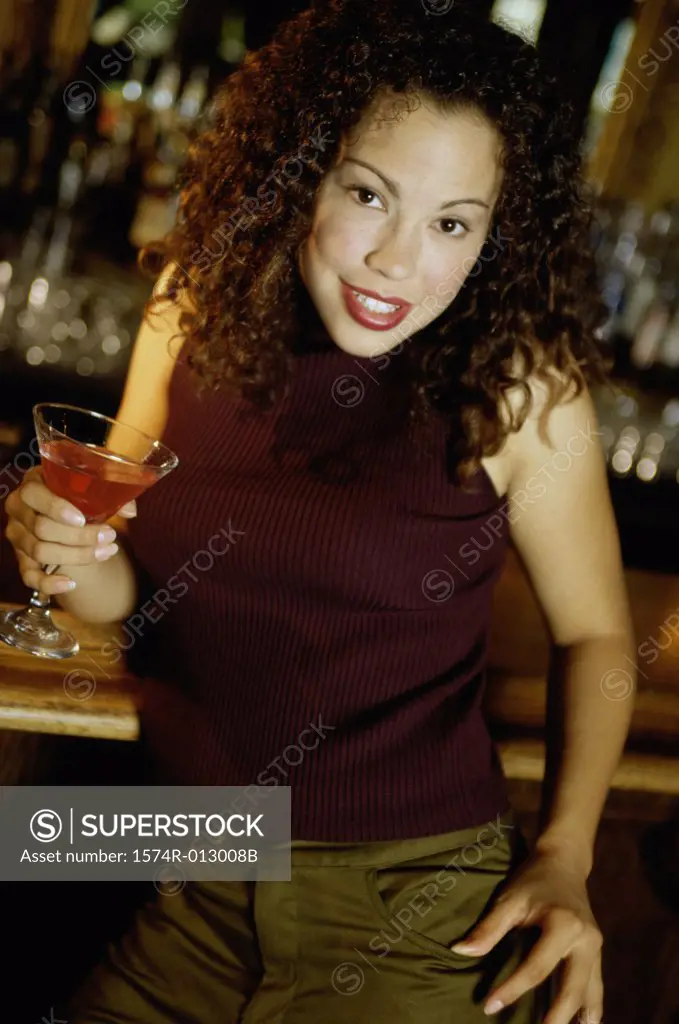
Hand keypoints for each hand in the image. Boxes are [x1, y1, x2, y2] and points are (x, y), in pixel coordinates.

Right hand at [4, 466, 136, 595]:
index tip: (82, 519)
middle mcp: (18, 509)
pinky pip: (29, 577)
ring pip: (40, 551)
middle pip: (41, 527)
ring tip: (107, 551)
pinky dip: (49, 583)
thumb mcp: (90, 492)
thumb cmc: (78, 499)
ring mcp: (17, 535)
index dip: (56, 508)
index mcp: (32, 484)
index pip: (33, 494)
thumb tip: (131, 511)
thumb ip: (112, 497)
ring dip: (77, 556)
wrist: (66, 517)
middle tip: (110, 536)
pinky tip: (71, 584)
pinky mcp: (21, 559)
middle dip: (79, 536)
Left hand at [450, 849, 602, 1023]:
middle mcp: (585, 939)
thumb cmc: (533, 880)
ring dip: (580, 1015)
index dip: (512, 989)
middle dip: (556, 1016)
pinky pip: (597, 983)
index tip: (490, 1006)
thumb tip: (461, 951)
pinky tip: (588, 1023)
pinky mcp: (597, 950)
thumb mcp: (509, 899)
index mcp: (563, 925)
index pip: (536, 967)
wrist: (564, 862)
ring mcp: (596, 946)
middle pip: (572, 987)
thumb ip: (489, 928)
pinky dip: (592, 1005)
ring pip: (590, 990)